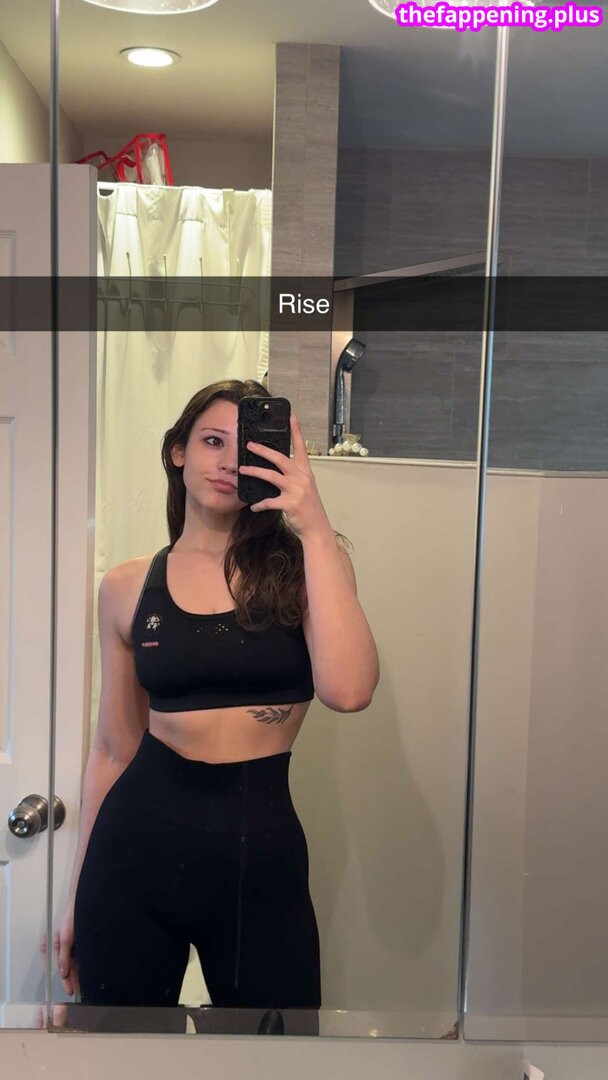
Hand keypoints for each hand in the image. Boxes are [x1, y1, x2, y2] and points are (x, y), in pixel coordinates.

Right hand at [53, 906, 79, 997]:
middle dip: (71, 980)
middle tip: (78, 992)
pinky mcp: (77, 943)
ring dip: (77, 974)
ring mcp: (68, 945)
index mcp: (52, 946)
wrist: (83, 902)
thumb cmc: (71, 917)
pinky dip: (81, 965)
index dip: (65, 981)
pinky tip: (87, 972)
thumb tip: (62, 974)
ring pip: (73, 964)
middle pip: (66, 968)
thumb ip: (63, 955)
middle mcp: (59, 947)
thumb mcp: (65, 936)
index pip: (58, 968)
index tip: (70, 991)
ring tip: (83, 986)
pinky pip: (78, 957)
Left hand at [239, 413, 328, 539]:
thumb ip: (293, 476)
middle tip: (250, 444)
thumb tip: (275, 468)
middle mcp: (301, 478)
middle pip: (280, 458)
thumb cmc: (308, 507)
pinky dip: (260, 504)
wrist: (316, 527)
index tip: (292, 417)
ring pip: (271, 476)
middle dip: (263, 450)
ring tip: (243, 470)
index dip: (296, 432)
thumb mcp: (305, 487)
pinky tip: (253, 506)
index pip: (301, 448)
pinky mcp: (290, 503)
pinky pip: (270, 501)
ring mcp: (296, 490)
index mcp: (305, 472)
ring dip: (255, 472)